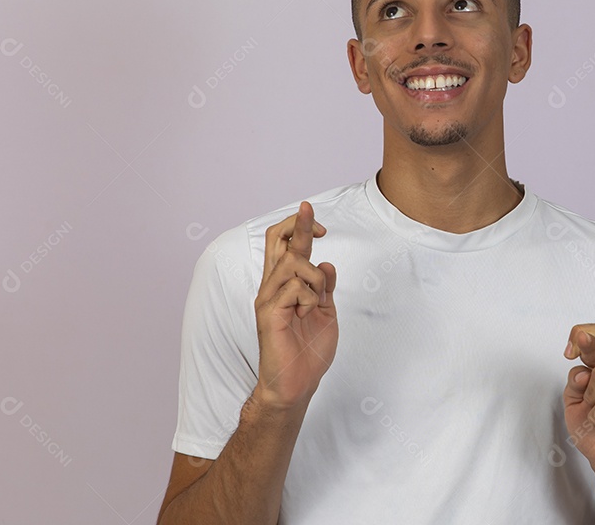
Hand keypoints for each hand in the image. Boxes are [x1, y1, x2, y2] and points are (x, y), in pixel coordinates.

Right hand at [253, 202, 337, 410]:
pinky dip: (309, 298)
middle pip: (277, 241)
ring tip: (312, 304)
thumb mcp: (325, 312)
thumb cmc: (309, 351)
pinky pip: (295, 287)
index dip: (300, 229)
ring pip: (294, 262)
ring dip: (315, 278)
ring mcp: (268, 298)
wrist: (297, 384)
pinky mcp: (268, 312)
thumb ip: (325, 288)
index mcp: (285, 285)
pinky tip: (303, 316)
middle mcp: (272, 287)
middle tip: (309, 209)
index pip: (286, 246)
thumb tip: (326, 262)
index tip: (321, 227)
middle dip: (296, 222)